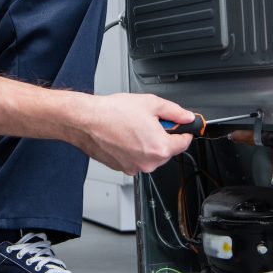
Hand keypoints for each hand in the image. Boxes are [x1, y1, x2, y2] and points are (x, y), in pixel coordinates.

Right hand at [76, 92, 194, 174]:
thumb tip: (187, 117)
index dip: (184, 131)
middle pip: (167, 150)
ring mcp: (135, 168)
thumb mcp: (150, 103)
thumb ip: (174, 111)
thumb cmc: (113, 113)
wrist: (86, 121)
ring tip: (132, 127)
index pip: (184, 143)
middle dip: (162, 136)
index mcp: (160, 147)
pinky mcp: (122, 168)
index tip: (181, 126)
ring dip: (147, 143)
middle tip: (149, 121)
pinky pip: (136, 159)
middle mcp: (149, 163)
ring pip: (151, 155)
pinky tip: (124, 135)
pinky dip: (134, 149)